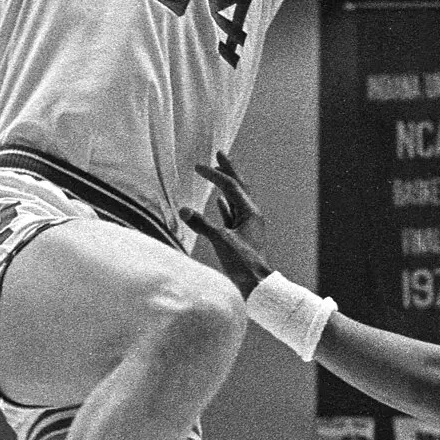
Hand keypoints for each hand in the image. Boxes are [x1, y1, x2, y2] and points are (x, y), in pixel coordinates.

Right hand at [181, 152, 272, 298]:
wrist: (256, 285)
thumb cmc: (242, 263)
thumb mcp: (221, 241)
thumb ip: (202, 225)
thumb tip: (183, 210)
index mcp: (250, 212)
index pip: (230, 186)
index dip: (214, 175)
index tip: (197, 167)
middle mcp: (251, 215)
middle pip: (239, 186)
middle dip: (229, 170)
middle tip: (220, 154)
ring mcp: (247, 225)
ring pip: (236, 199)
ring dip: (226, 185)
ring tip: (218, 173)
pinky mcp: (242, 235)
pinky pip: (233, 214)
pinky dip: (225, 205)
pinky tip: (218, 201)